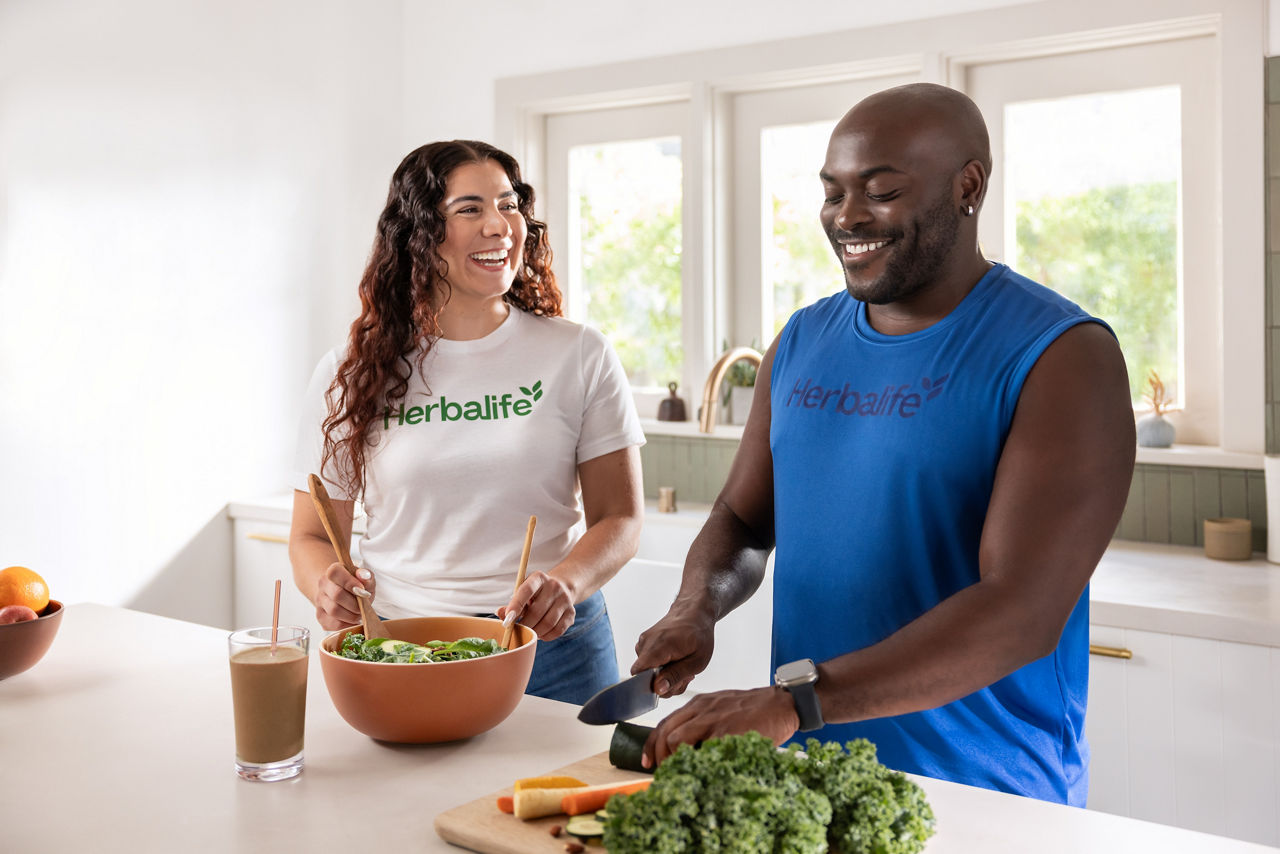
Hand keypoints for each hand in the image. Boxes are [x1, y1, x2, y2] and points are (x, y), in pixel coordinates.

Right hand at [313, 562, 376, 629]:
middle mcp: (323, 585)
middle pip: (337, 595)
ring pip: (334, 611)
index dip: (349, 582)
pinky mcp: (321, 616)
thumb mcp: (366, 578)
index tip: (363, 590)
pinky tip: (353, 620)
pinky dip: (347, 624)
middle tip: (363, 606)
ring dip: (351, 615)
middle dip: (355, 604)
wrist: (344, 593)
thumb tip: (362, 576)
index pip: (335, 573)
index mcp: (333, 571)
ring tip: (359, 613)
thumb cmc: (357, 585)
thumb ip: (366, 576)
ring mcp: (319, 601)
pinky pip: (333, 624)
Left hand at [496, 571, 574, 640]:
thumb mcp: (522, 592)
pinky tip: (540, 633)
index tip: (507, 620)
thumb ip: (511, 603)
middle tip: (517, 630)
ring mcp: (565, 600)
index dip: (516, 605)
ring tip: (528, 632)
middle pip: (537, 611)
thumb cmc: (536, 593)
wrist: (562, 588)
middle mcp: (554, 586)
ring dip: (535, 632)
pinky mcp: (571, 613)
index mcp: (539, 578)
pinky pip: (557, 630)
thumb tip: (500, 613)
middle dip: (524, 625)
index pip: (526, 590)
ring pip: (548, 623)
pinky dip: (546, 636)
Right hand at [630, 603, 715, 696]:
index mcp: (658, 646)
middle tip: (685, 676)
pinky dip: (662, 668)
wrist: (694, 612)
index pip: (639, 674)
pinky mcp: (644, 644)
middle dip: (665, 684)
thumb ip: (675, 676)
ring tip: (682, 666)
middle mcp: (645, 643)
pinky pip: (649, 664)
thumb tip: (657, 689)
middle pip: (645, 677)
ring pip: (648, 672)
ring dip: (666, 676)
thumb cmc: (699, 634)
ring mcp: (643, 642)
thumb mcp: (696, 661)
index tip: (672, 684)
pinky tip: (675, 662)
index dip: (651, 686)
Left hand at [641, 686, 798, 767]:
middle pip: (664, 732)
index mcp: (698, 704)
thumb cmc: (753, 710)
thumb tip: (687, 751)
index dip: (652, 745)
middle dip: (659, 756)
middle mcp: (701, 708)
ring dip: (673, 760)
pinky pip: (701, 748)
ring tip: (682, 773)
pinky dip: (696, 762)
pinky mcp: (726, 730)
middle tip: (664, 772)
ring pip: (676, 739)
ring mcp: (713, 718)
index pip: (664, 723)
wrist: (782, 704)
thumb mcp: (722, 710)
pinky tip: (702, 771)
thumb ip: (704, 725)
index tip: (649, 762)